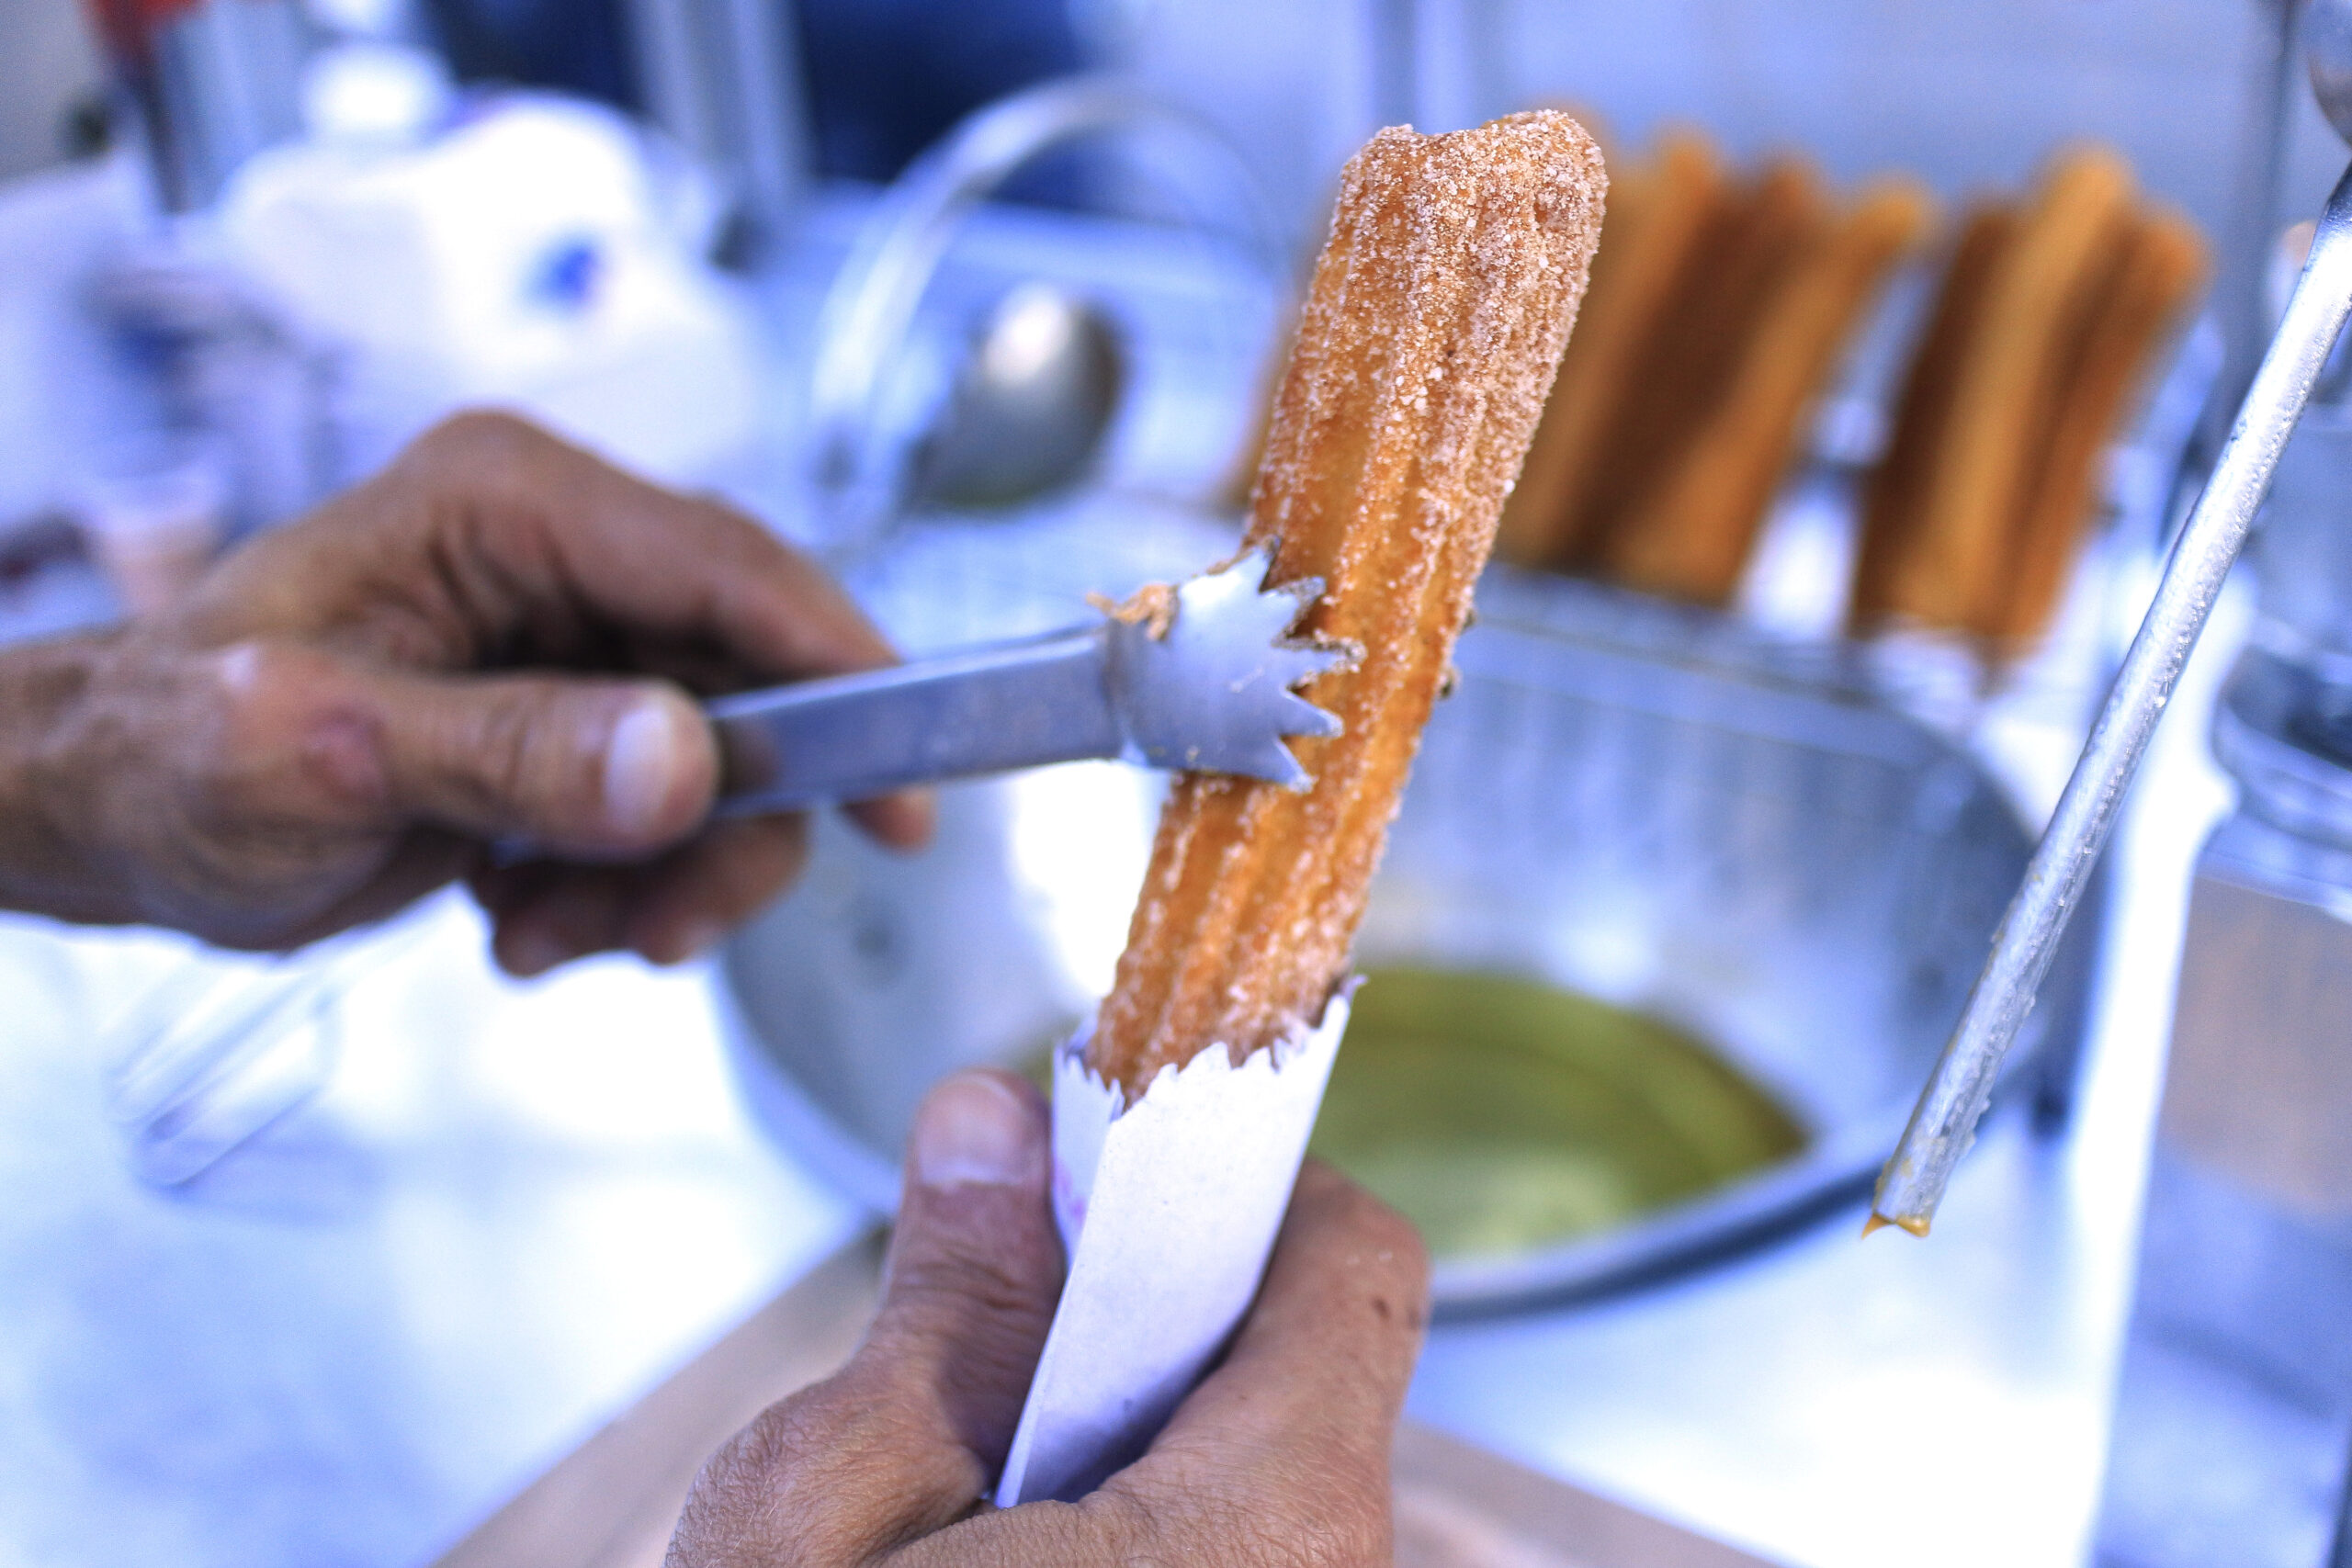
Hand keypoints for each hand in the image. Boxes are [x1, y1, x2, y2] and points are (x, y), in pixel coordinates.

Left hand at [0, 412, 928, 968]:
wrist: (114, 817)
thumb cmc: (164, 758)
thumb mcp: (317, 758)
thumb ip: (504, 752)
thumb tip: (685, 763)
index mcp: (506, 503)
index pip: (730, 569)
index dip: (842, 675)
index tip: (905, 795)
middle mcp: (560, 552)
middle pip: (756, 681)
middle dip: (731, 826)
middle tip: (659, 927)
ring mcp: (574, 635)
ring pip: (732, 763)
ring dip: (666, 876)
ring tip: (547, 929)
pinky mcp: (575, 714)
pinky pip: (678, 809)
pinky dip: (628, 888)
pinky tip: (525, 914)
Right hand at [668, 1070, 1429, 1566]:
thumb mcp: (824, 1518)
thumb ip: (945, 1309)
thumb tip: (990, 1127)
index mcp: (1274, 1531)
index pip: (1350, 1263)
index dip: (1231, 1186)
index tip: (1103, 1178)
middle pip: (1298, 1381)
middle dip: (1143, 1333)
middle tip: (976, 1362)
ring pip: (1257, 1496)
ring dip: (1126, 1459)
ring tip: (966, 1515)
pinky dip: (1139, 1549)